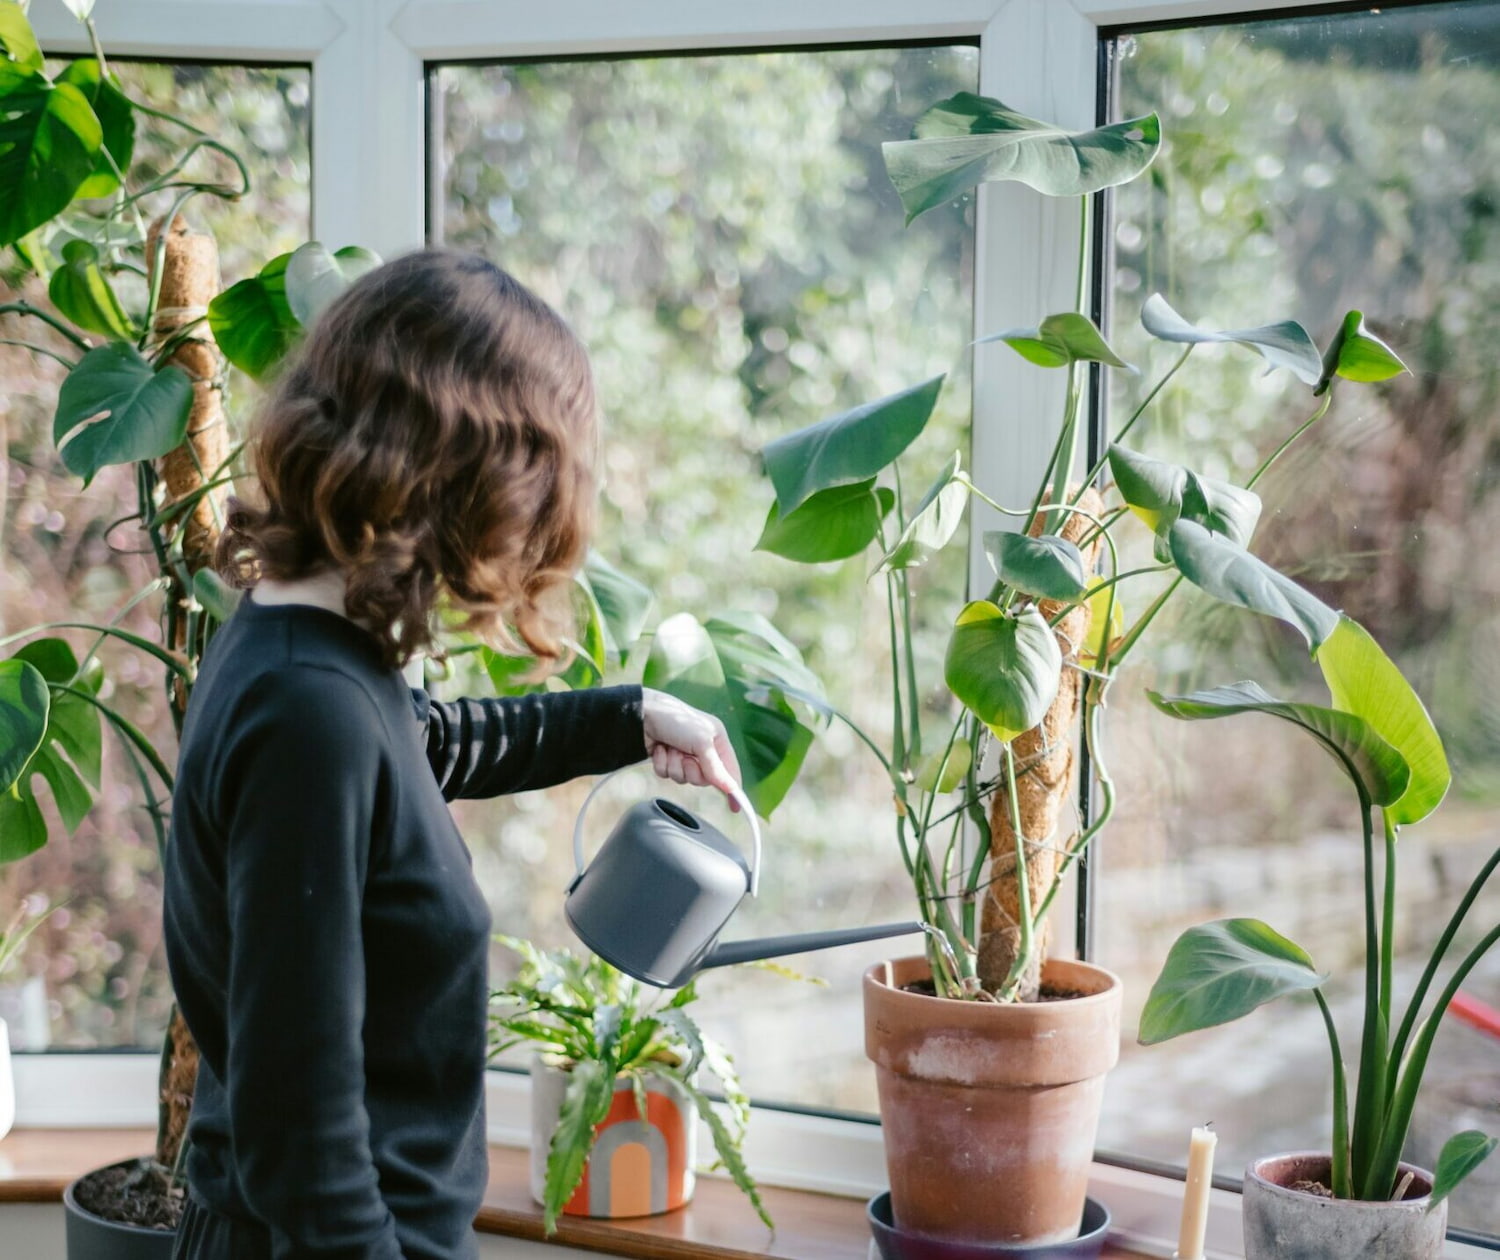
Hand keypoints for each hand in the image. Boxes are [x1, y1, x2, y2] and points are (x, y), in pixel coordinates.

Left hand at [641, 688, 742, 810]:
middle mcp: (702, 748)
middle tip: (685, 758)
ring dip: (675, 766)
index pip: (729, 769)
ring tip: (670, 748)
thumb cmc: (676, 720)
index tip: (735, 807)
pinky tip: (659, 749)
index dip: (732, 787)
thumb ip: (715, 768)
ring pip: (683, 778)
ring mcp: (683, 754)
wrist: (642, 714)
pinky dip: (662, 764)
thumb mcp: (701, 742)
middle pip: (704, 778)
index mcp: (717, 739)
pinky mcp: (667, 758)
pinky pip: (667, 774)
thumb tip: (731, 789)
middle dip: (692, 771)